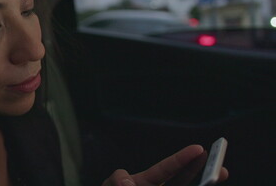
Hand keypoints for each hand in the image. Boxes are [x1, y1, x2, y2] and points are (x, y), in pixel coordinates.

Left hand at [102, 145, 228, 185]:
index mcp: (146, 181)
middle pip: (183, 181)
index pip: (167, 169)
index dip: (182, 159)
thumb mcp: (110, 185)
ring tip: (211, 181)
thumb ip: (117, 180)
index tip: (199, 149)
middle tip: (221, 170)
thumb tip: (127, 182)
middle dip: (202, 174)